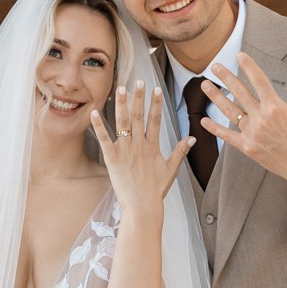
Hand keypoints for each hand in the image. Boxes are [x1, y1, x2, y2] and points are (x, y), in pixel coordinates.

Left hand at [91, 80, 193, 211]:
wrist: (142, 206)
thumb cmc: (156, 190)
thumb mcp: (171, 170)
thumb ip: (180, 152)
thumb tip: (192, 138)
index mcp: (152, 146)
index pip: (155, 119)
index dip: (155, 103)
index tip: (156, 89)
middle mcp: (139, 145)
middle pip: (139, 116)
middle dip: (139, 97)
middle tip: (139, 80)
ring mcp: (125, 151)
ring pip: (123, 123)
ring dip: (122, 104)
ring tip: (122, 88)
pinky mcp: (112, 159)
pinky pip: (104, 139)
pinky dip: (98, 126)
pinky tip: (94, 112)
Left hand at [200, 55, 286, 194]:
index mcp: (277, 106)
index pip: (259, 80)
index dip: (248, 66)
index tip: (239, 56)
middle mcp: (262, 119)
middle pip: (240, 92)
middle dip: (226, 77)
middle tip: (215, 66)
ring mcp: (253, 134)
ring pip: (230, 111)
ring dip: (216, 97)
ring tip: (205, 85)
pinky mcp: (248, 148)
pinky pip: (228, 136)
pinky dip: (215, 129)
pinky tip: (204, 120)